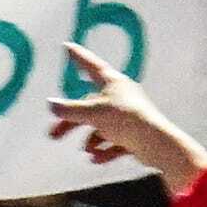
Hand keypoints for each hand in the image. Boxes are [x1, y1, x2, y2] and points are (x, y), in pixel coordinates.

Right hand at [48, 44, 206, 193]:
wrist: (156, 144)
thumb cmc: (126, 120)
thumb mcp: (92, 113)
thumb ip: (68, 109)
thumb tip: (50, 103)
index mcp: (113, 83)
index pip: (91, 65)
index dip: (78, 57)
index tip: (67, 47)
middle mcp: (120, 95)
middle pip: (88, 106)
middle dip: (71, 123)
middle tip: (53, 135)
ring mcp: (127, 115)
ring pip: (99, 126)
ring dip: (90, 140)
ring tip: (88, 151)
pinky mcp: (134, 133)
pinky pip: (113, 141)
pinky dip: (104, 150)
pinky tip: (98, 158)